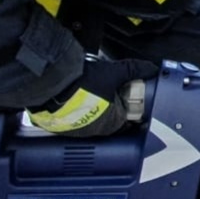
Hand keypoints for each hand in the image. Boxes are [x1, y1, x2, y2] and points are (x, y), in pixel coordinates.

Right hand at [30, 56, 160, 136]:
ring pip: (89, 121)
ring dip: (91, 110)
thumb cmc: (82, 82)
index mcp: (111, 122)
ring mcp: (75, 131)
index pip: (126, 122)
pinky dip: (74, 112)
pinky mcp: (58, 126)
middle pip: (107, 120)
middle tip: (107, 92)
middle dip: (109, 107)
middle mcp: (94, 131)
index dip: (127, 109)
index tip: (127, 101)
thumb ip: (134, 70)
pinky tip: (73, 99)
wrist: (49, 83)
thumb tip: (150, 68)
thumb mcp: (114, 72)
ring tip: (89, 93)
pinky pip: (71, 121)